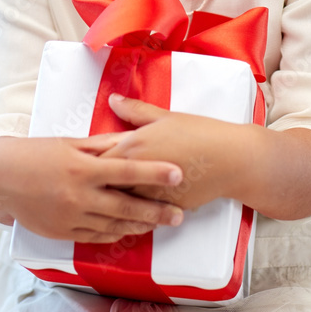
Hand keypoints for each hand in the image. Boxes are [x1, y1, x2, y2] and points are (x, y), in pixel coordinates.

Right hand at [0, 134, 185, 243]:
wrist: (0, 178)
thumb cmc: (37, 154)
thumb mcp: (69, 143)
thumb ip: (101, 145)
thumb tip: (129, 140)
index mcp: (83, 167)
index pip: (127, 171)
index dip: (155, 173)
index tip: (179, 173)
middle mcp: (79, 195)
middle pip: (126, 207)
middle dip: (156, 212)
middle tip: (179, 215)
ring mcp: (71, 217)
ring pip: (113, 226)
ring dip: (139, 226)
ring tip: (159, 224)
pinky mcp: (63, 232)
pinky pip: (95, 237)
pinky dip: (115, 234)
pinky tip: (129, 232)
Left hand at [99, 94, 232, 209]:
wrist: (231, 159)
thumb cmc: (199, 133)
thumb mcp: (164, 116)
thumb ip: (134, 110)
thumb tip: (112, 99)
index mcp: (132, 148)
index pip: (95, 160)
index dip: (86, 162)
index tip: (80, 163)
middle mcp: (136, 174)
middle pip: (103, 184)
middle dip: (96, 183)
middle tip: (87, 183)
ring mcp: (149, 195)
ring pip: (119, 202)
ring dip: (113, 199)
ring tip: (104, 199)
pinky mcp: (163, 209)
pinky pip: (141, 212)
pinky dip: (134, 209)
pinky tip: (131, 208)